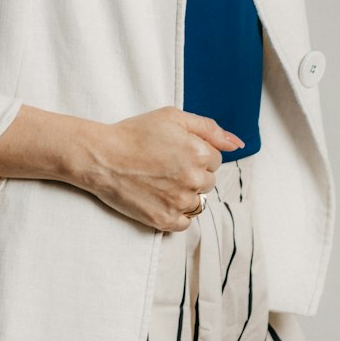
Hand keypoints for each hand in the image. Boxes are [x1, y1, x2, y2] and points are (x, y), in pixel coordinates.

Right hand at [77, 107, 244, 230]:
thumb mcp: (173, 117)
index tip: (175, 151)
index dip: (196, 153)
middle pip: (209, 182)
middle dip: (193, 174)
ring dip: (186, 194)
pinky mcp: (164, 220)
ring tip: (161, 182)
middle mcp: (193, 179)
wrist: (102, 157)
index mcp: (199, 152)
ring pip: (199, 203)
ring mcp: (179, 202)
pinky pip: (186, 223)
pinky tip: (160, 198)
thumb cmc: (135, 133)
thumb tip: (238, 144)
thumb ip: (209, 128)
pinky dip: (177, 213)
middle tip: (166, 165)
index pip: (215, 159)